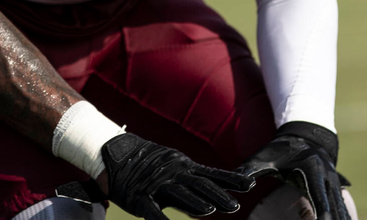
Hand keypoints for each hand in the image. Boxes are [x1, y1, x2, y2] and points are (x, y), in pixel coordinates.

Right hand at [77, 133, 252, 219]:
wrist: (116, 154)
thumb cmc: (152, 163)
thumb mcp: (177, 167)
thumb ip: (195, 179)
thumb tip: (217, 191)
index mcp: (185, 167)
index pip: (213, 175)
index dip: (231, 181)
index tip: (250, 186)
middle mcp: (174, 174)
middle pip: (200, 186)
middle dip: (218, 196)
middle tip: (235, 206)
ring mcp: (157, 184)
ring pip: (179, 195)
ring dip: (194, 204)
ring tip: (209, 211)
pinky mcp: (140, 196)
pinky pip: (151, 210)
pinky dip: (160, 219)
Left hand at [237, 122, 350, 219]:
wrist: (305, 134)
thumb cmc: (281, 147)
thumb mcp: (264, 157)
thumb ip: (249, 170)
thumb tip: (238, 184)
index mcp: (312, 170)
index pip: (319, 197)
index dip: (322, 214)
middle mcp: (327, 177)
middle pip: (334, 206)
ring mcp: (334, 183)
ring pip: (341, 207)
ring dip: (343, 219)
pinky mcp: (335, 188)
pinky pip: (342, 207)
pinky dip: (344, 217)